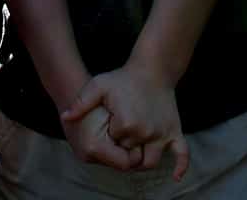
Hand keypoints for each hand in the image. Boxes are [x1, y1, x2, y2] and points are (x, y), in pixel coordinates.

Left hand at [63, 66, 188, 179]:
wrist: (152, 68)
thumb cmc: (123, 78)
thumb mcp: (98, 85)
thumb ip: (81, 103)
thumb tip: (64, 118)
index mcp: (126, 124)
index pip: (113, 144)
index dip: (109, 134)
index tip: (109, 122)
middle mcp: (145, 132)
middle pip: (130, 154)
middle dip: (124, 147)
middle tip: (121, 134)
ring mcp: (161, 134)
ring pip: (150, 161)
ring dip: (141, 160)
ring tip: (134, 150)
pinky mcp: (175, 132)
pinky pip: (182, 154)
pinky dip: (181, 167)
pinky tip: (176, 177)